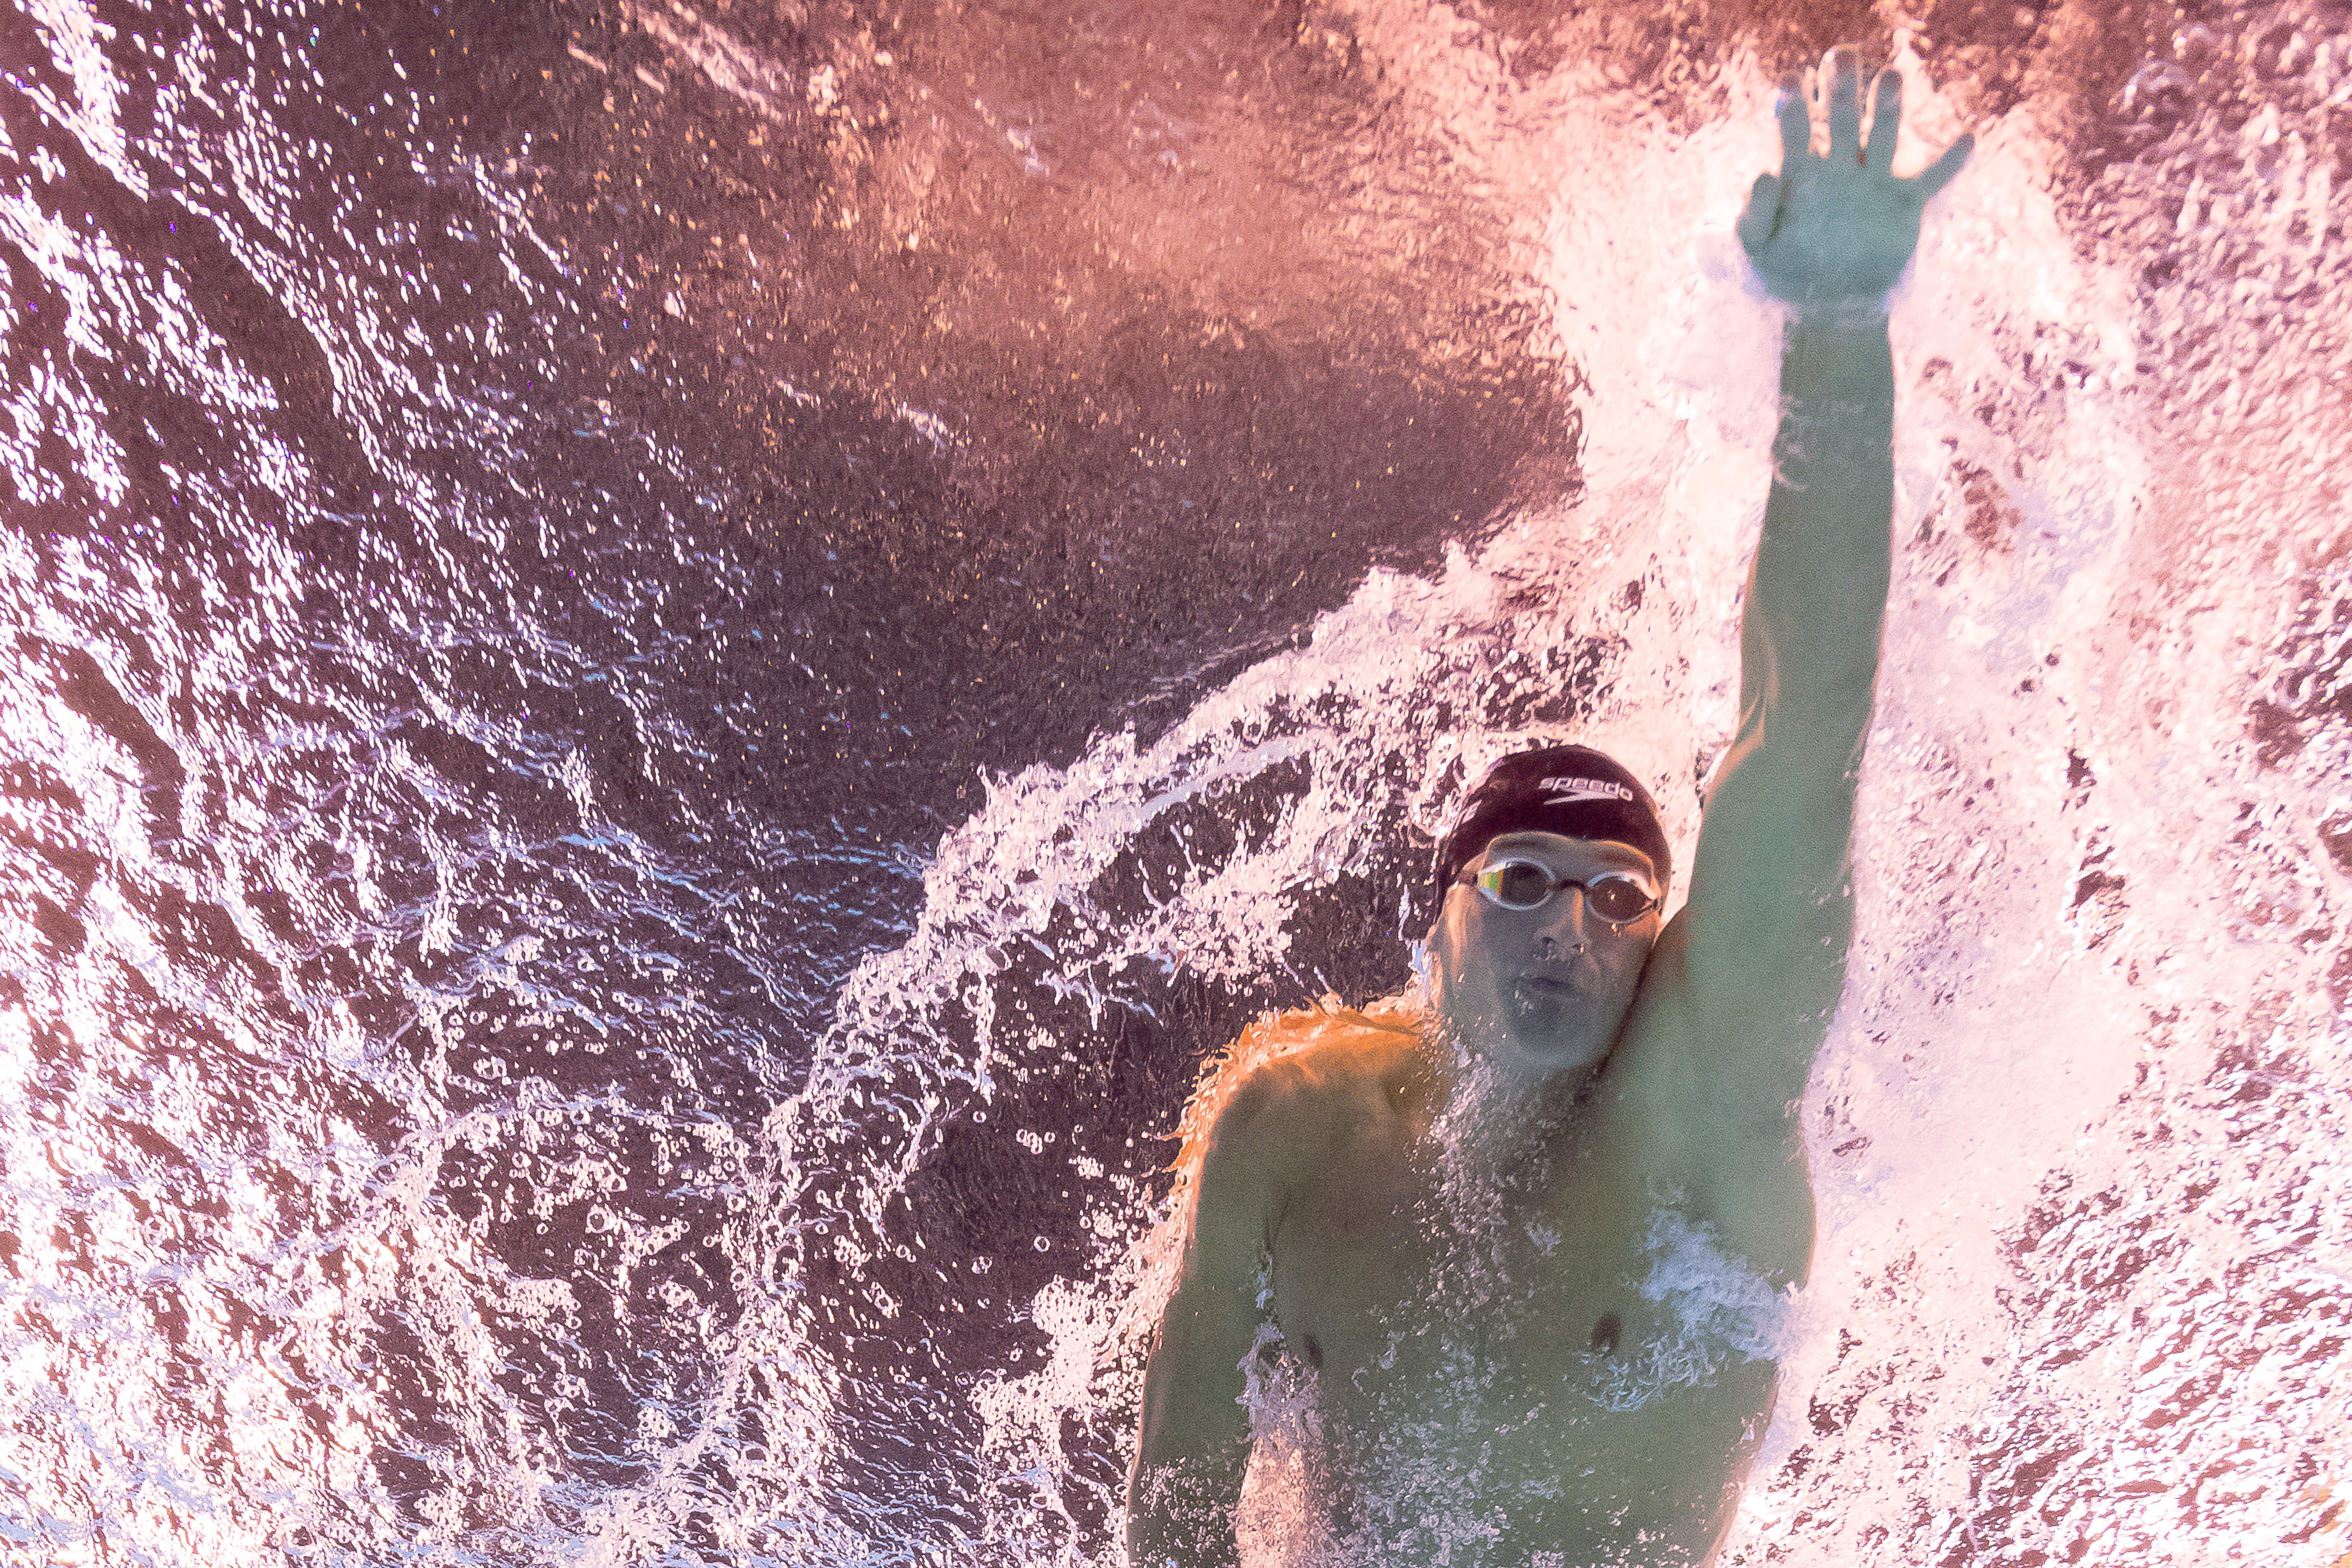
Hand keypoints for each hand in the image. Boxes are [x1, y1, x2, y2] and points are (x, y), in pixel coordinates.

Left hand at [1737, 52, 1971, 313]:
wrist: (1827, 303)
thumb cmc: (1786, 271)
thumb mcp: (1759, 248)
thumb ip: (1755, 214)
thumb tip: (1763, 172)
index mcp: (1802, 174)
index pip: (1797, 130)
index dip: (1793, 104)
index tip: (1789, 80)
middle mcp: (1841, 168)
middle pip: (1845, 119)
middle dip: (1844, 88)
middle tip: (1842, 54)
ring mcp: (1875, 183)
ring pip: (1886, 136)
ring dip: (1889, 107)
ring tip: (1890, 76)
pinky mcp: (1904, 205)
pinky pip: (1933, 179)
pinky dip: (1950, 162)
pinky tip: (1967, 138)